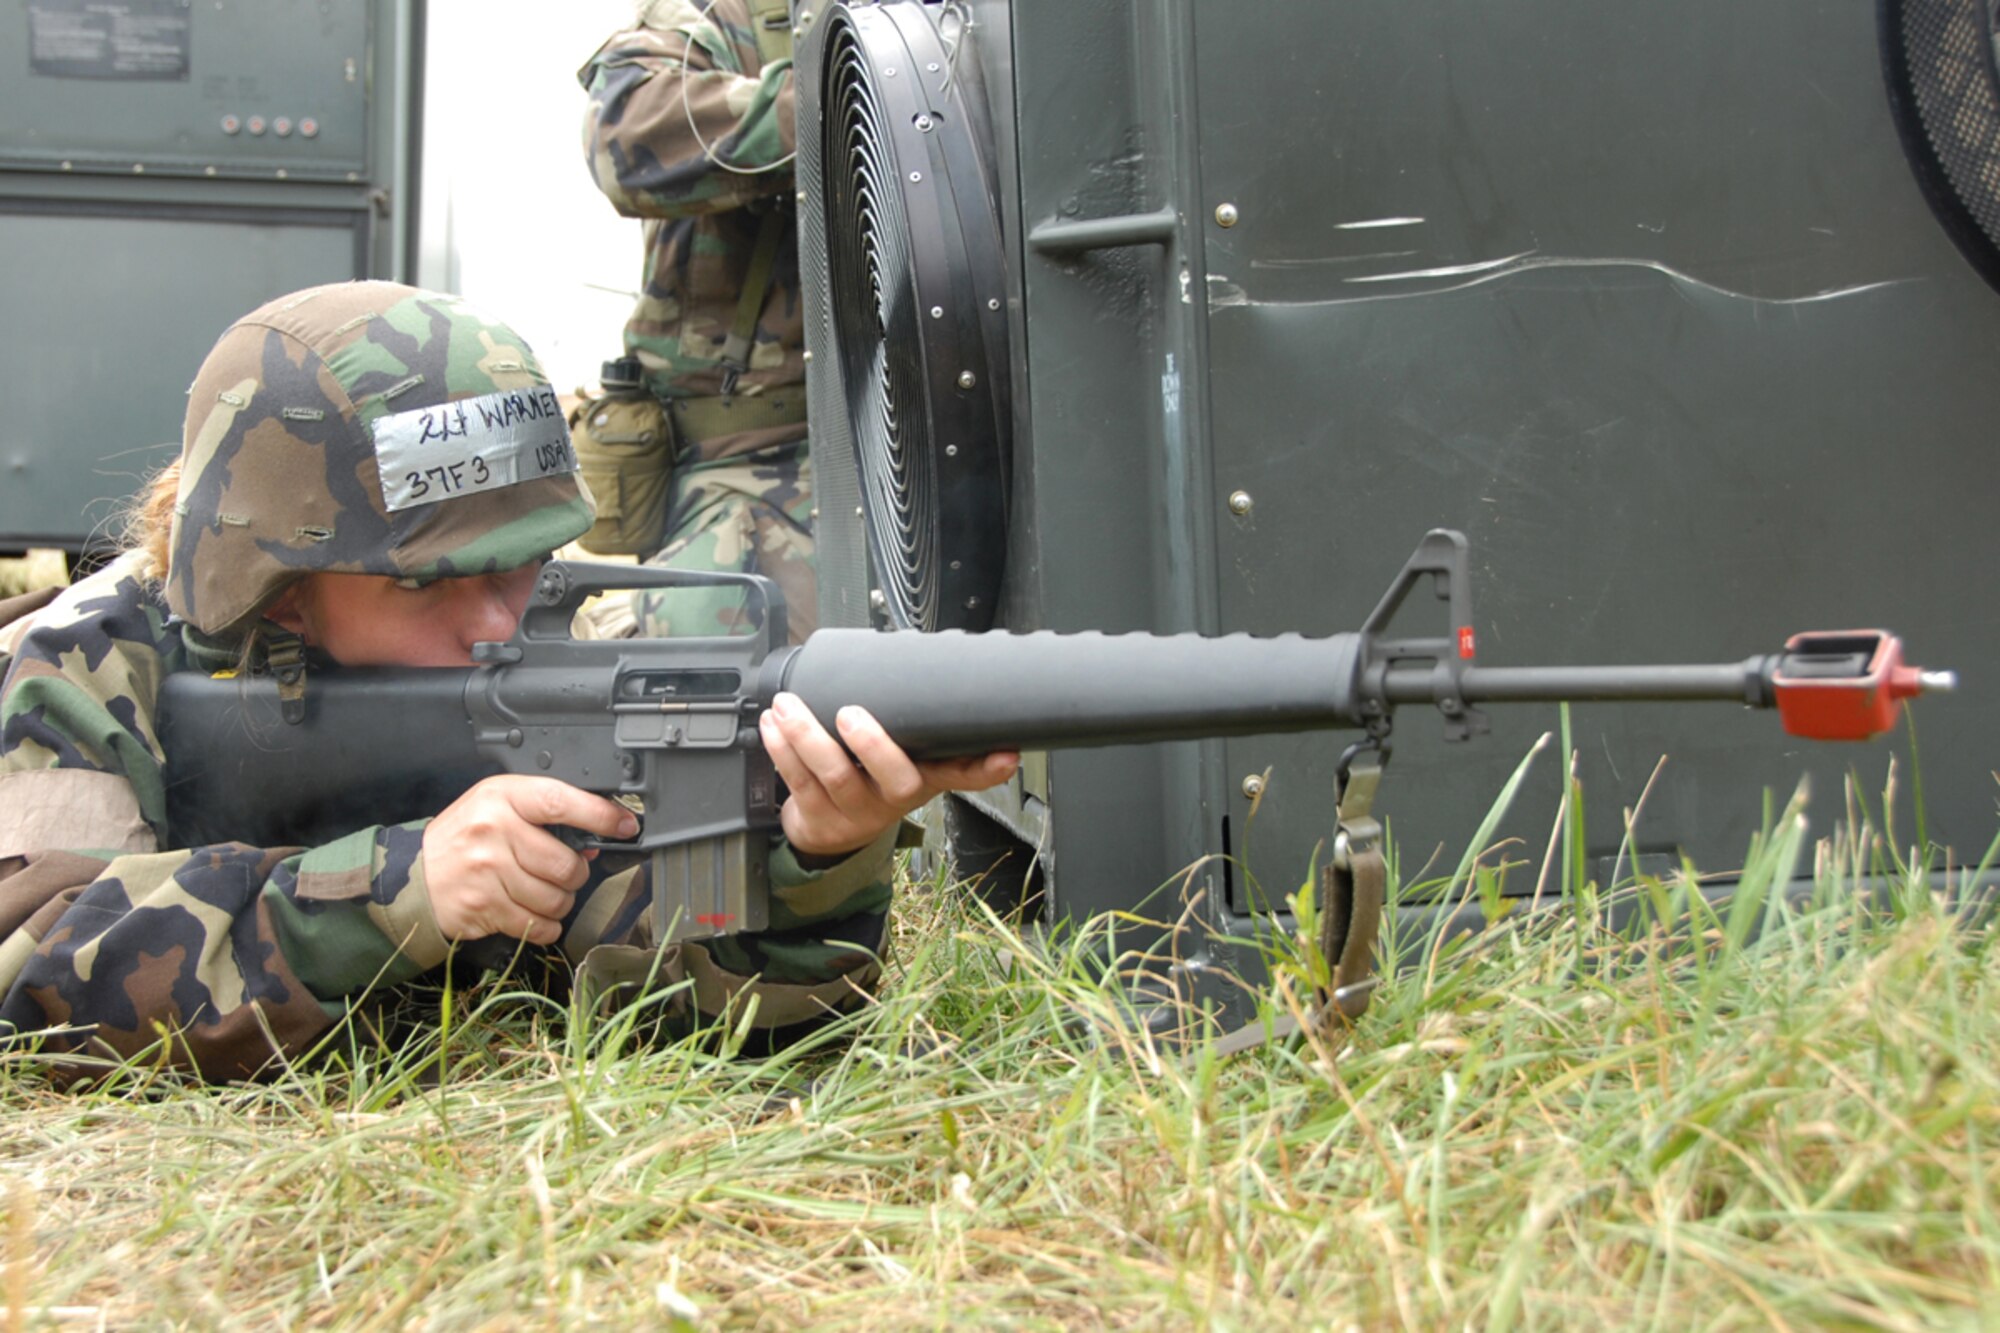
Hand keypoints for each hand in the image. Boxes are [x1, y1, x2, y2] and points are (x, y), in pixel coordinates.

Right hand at [420, 775, 638, 944]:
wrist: (414, 876)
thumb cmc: (465, 838)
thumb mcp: (497, 807)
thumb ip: (543, 815)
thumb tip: (595, 837)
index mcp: (502, 797)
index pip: (560, 801)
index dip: (600, 814)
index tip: (625, 825)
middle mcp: (494, 830)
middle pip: (566, 863)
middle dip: (575, 874)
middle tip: (561, 872)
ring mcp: (488, 871)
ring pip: (557, 899)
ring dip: (559, 902)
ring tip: (539, 891)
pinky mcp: (485, 907)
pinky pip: (540, 925)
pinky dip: (545, 925)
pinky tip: (529, 912)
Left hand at [759, 692, 1019, 858]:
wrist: (830, 833)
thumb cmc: (869, 777)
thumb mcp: (899, 756)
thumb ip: (906, 718)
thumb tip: (902, 653)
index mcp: (923, 776)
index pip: (962, 774)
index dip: (985, 768)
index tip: (1005, 756)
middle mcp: (894, 797)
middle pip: (895, 778)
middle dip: (872, 744)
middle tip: (850, 714)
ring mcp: (856, 809)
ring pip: (834, 775)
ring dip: (806, 735)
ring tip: (788, 705)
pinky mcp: (818, 815)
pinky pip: (797, 780)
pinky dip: (781, 748)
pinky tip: (773, 725)